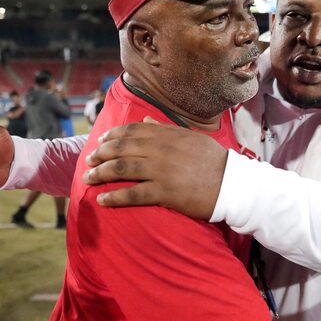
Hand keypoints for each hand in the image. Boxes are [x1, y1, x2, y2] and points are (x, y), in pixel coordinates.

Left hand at [83, 117, 227, 218]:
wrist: (232, 184)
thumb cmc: (213, 161)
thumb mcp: (190, 137)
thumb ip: (165, 130)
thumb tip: (144, 121)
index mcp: (167, 135)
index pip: (131, 131)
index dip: (112, 136)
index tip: (100, 141)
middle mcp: (161, 150)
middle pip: (121, 149)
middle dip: (100, 154)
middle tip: (88, 161)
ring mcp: (161, 171)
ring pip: (122, 169)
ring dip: (100, 173)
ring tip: (88, 178)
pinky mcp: (164, 192)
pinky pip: (133, 193)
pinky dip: (114, 196)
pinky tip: (102, 199)